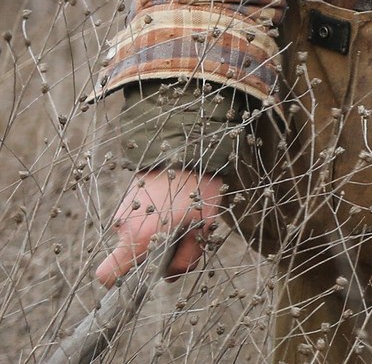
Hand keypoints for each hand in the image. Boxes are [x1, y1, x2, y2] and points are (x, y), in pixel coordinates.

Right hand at [94, 169, 223, 285]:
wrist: (187, 150)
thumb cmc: (199, 191)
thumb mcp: (203, 229)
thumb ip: (186, 259)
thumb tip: (168, 277)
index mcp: (137, 238)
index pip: (107, 275)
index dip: (120, 284)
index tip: (142, 278)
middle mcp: (124, 226)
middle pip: (127, 258)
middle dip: (148, 257)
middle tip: (177, 241)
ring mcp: (123, 212)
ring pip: (133, 239)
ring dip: (152, 237)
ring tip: (179, 218)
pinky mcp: (127, 201)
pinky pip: (136, 222)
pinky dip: (150, 222)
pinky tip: (172, 207)